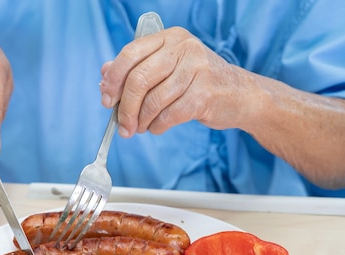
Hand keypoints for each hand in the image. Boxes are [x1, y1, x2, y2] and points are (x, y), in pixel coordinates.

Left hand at [99, 27, 246, 137]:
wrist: (240, 94)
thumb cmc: (197, 82)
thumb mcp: (167, 67)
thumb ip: (136, 68)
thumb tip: (104, 76)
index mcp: (169, 37)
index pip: (129, 54)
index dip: (113, 80)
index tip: (106, 100)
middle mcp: (184, 48)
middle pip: (138, 79)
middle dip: (124, 108)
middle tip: (122, 125)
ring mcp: (197, 70)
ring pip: (152, 101)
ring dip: (141, 121)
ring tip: (141, 127)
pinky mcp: (205, 94)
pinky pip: (168, 116)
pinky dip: (157, 126)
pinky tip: (157, 127)